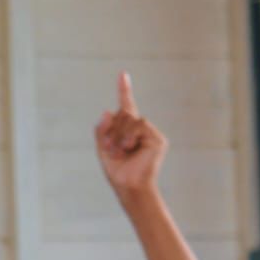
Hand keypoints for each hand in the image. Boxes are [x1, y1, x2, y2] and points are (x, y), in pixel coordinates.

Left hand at [94, 71, 166, 200]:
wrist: (128, 185)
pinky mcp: (158, 140)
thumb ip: (102, 129)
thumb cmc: (116, 170)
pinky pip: (140, 126)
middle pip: (123, 113)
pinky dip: (129, 136)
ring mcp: (150, 133)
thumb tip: (107, 111)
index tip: (122, 74)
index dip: (124, 90)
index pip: (126, 105)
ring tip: (118, 150)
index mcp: (126, 130)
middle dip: (111, 129)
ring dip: (118, 134)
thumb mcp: (102, 147)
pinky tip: (129, 148)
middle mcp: (140, 129)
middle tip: (110, 148)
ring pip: (131, 118)